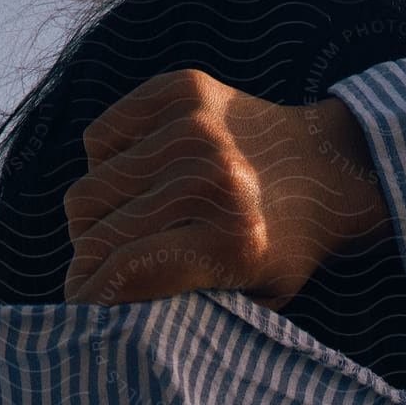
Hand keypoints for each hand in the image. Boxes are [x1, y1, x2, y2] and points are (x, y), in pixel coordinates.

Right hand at [62, 70, 392, 311]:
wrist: (328, 169)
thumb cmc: (283, 248)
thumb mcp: (248, 299)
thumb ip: (186, 310)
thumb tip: (104, 313)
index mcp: (231, 241)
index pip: (125, 270)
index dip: (89, 296)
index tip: (76, 307)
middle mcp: (212, 178)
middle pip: (99, 228)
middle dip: (84, 261)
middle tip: (90, 272)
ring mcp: (196, 127)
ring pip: (91, 183)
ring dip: (92, 218)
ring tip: (111, 231)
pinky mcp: (183, 91)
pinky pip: (100, 137)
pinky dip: (103, 165)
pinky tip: (130, 183)